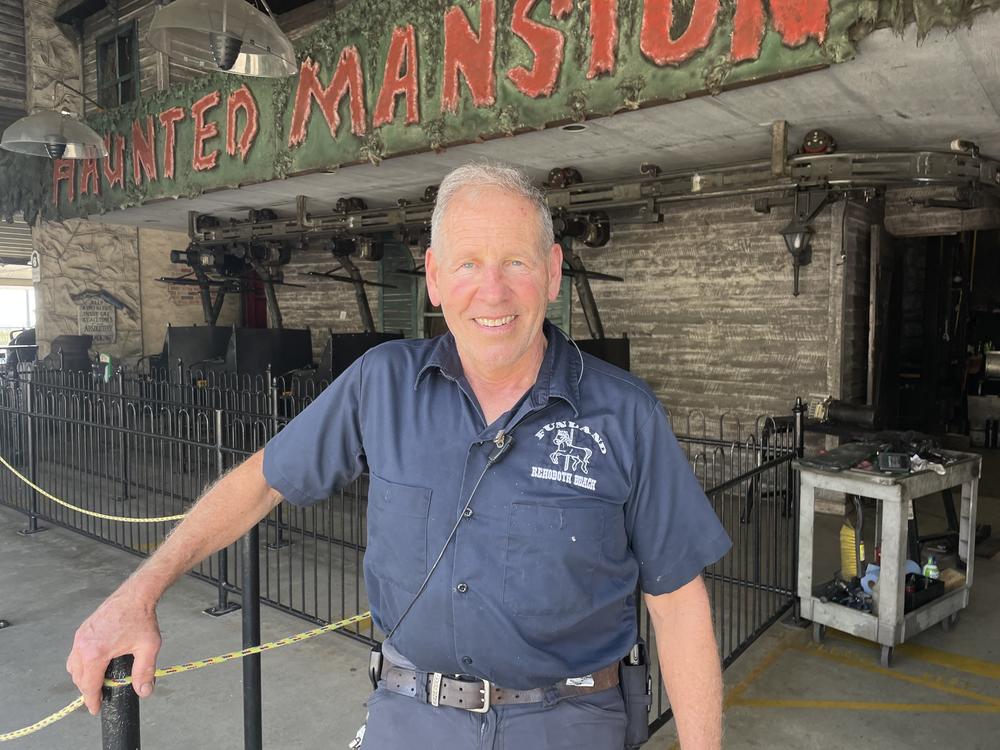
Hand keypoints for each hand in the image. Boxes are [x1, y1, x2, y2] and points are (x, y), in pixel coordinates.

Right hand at [66, 581, 161, 714]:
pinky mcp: (82, 630)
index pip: (89, 685)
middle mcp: (82, 645)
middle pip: (78, 677)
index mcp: (96, 653)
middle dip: (87, 690)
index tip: (96, 709)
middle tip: (99, 697)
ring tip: (97, 682)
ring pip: (73, 666)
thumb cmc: (142, 619)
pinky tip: (95, 664)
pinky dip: (81, 664)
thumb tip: (144, 691)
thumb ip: (145, 672)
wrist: (136, 594)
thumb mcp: (148, 647)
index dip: (92, 700)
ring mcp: (80, 636)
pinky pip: (75, 654)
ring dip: (82, 677)